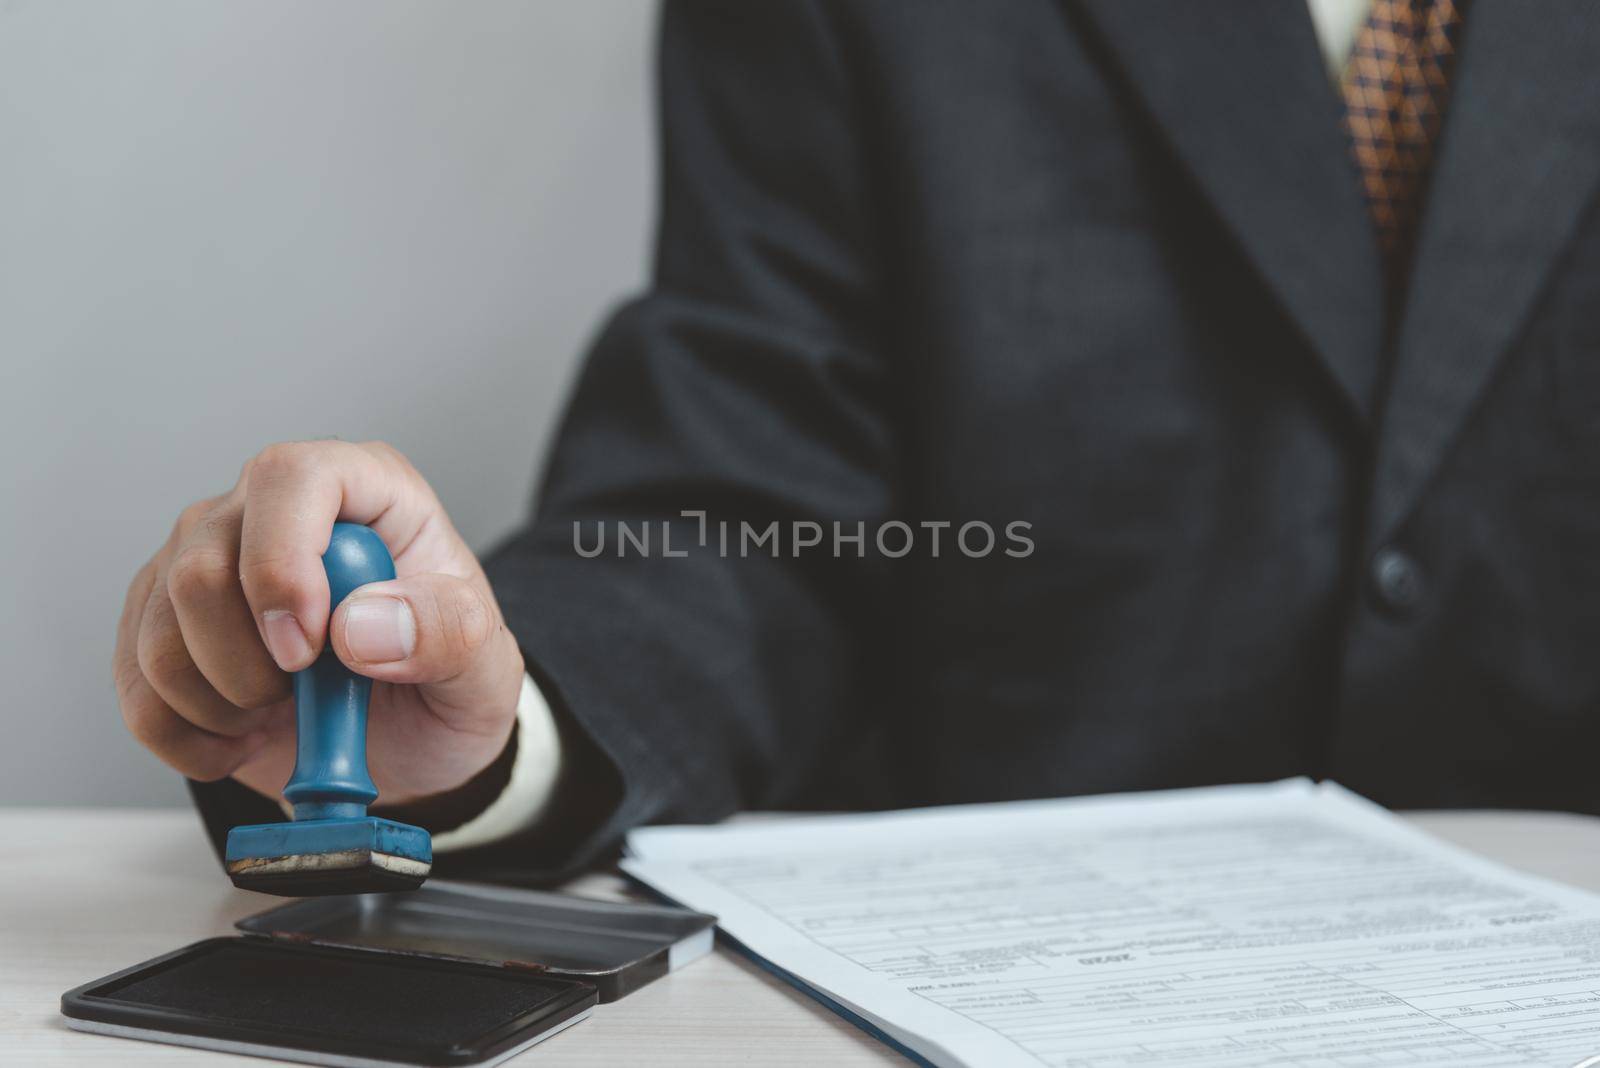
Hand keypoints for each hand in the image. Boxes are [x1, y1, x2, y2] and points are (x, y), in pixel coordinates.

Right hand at [113, 441, 524, 806]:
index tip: (310, 646)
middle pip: (201, 565)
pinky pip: (136, 686)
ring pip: (159, 632)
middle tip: (308, 693)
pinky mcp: (162, 624)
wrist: (414, 745)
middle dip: (249, 661)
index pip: (289, 479)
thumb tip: (363, 625)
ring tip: (284, 712)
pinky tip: (241, 735)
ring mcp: (206, 563)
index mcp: (362, 490)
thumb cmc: (446, 680)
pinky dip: (186, 734)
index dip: (283, 562)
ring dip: (220, 703)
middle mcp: (269, 512)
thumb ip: (448, 632)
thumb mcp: (485, 665)